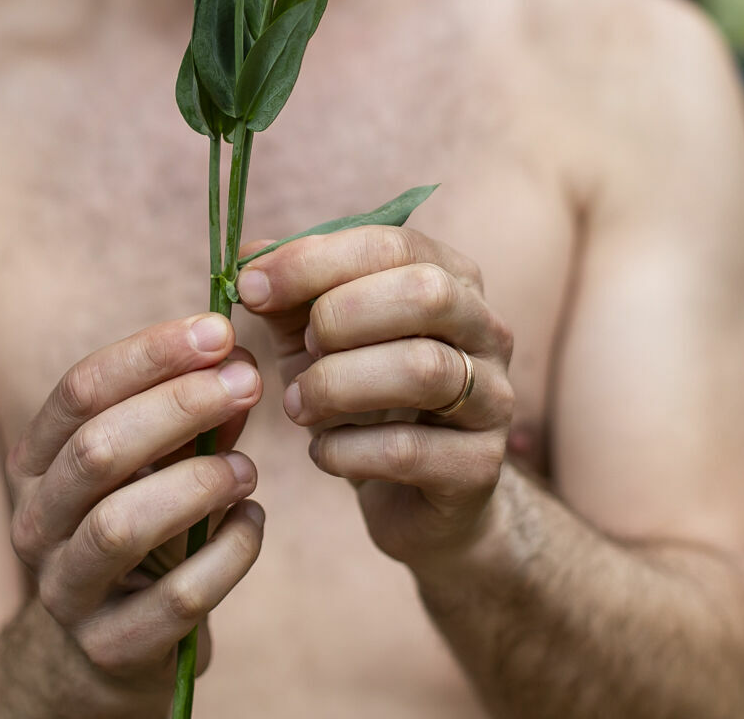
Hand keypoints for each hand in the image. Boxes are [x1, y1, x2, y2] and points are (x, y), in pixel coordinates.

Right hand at [5, 314, 265, 702]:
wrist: (100, 655)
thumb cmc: (138, 533)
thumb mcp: (156, 468)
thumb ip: (192, 421)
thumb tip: (238, 365)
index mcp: (38, 464)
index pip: (79, 391)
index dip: (150, 354)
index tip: (218, 331)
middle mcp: (37, 523)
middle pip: (96, 450)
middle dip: (179, 406)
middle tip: (248, 384)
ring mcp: (68, 591)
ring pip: (121, 526)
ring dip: (197, 484)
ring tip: (247, 471)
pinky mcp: (112, 649)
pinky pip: (177, 600)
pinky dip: (228, 554)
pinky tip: (252, 524)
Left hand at [235, 226, 513, 566]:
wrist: (412, 499)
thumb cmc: (361, 400)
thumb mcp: (316, 339)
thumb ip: (288, 295)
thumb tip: (250, 255)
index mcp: (450, 279)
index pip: (390, 244)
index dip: (313, 261)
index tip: (252, 289)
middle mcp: (486, 329)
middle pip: (425, 292)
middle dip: (342, 315)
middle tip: (301, 348)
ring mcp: (494, 398)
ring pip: (423, 369)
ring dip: (338, 384)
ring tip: (296, 406)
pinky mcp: (480, 466)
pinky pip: (407, 449)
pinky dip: (346, 450)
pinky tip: (323, 453)